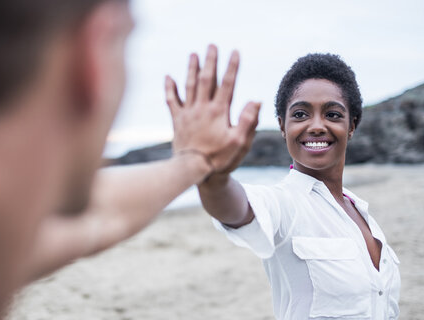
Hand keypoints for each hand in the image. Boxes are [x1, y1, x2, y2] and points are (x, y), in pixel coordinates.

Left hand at [165, 45, 260, 176]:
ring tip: (193, 54)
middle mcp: (202, 108)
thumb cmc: (219, 158)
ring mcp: (188, 113)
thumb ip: (248, 121)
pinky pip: (171, 101)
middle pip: (207, 79)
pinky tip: (168, 77)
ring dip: (192, 69)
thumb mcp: (240, 142)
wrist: (192, 170)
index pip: (228, 84)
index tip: (235, 51)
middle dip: (210, 61)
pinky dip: (170, 88)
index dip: (232, 67)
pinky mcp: (177, 121)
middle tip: (212, 45)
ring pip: (189, 86)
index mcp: (219, 112)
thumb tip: (256, 100)